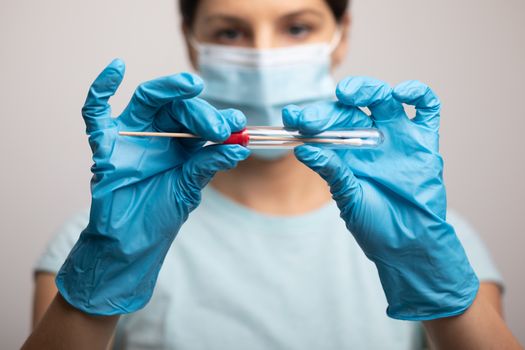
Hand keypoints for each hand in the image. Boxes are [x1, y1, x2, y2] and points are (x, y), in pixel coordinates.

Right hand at [56, 59, 249, 314]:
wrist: (131, 241)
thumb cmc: (160, 215)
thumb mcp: (189, 188)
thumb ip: (208, 165)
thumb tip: (238, 148)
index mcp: (181, 144)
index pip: (200, 120)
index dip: (219, 118)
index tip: (237, 124)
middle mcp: (158, 134)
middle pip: (178, 107)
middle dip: (201, 112)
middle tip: (218, 127)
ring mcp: (131, 135)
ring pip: (148, 99)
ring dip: (169, 89)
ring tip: (191, 85)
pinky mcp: (104, 143)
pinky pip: (96, 111)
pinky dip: (101, 87)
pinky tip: (116, 67)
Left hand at [283, 77, 478, 319]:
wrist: (409, 244)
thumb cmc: (376, 224)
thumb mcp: (348, 197)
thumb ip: (331, 171)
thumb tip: (303, 150)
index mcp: (347, 152)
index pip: (326, 125)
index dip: (309, 118)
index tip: (291, 117)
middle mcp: (370, 140)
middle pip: (350, 108)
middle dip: (330, 108)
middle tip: (313, 116)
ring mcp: (397, 137)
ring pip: (383, 98)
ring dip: (366, 89)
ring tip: (348, 94)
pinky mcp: (424, 141)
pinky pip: (426, 108)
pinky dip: (417, 94)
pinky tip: (401, 93)